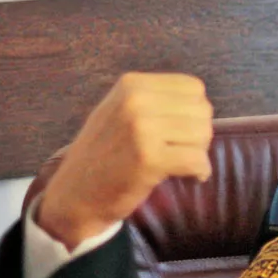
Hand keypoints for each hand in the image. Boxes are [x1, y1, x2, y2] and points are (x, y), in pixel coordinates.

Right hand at [37, 73, 213, 248]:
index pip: (193, 88)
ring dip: (200, 153)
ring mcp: (141, 127)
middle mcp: (136, 99)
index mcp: (132, 84)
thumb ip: (156, 101)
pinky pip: (197, 159)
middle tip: (181, 152)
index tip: (180, 133)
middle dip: (199, 135)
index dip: (195, 113)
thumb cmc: (104, 154)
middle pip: (202, 111)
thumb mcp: (121, 112)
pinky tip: (189, 177)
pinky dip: (200, 171)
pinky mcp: (149, 158)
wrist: (75, 194)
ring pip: (203, 133)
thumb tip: (202, 104)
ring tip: (180, 164)